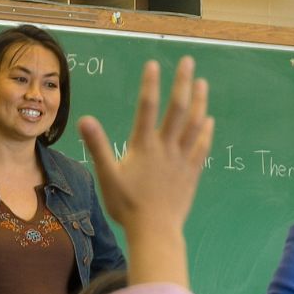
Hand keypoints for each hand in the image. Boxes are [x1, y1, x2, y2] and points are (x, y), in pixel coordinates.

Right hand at [79, 57, 213, 243]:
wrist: (155, 231)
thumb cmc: (128, 206)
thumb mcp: (107, 176)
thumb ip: (98, 146)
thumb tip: (84, 120)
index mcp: (144, 147)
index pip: (147, 108)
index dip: (150, 84)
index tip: (153, 64)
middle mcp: (166, 148)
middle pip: (178, 109)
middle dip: (183, 83)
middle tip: (188, 61)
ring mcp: (182, 159)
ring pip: (194, 124)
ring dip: (200, 102)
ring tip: (202, 83)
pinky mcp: (192, 172)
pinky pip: (202, 147)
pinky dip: (205, 131)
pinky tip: (208, 120)